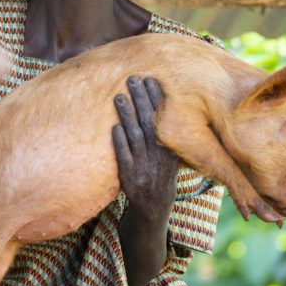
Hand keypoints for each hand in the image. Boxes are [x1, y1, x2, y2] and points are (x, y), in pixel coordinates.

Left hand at [112, 76, 178, 217]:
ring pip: (135, 136)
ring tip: (119, 96)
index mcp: (171, 148)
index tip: (150, 79)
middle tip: (132, 79)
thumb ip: (164, 135)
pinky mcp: (128, 176)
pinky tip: (114, 126)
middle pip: (148, 122)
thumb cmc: (160, 174)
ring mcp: (143, 166)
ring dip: (127, 115)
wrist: (153, 207)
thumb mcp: (170, 156)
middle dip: (141, 99)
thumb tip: (157, 103)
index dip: (157, 98)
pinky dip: (120, 142)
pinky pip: (123, 157)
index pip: (164, 118)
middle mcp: (158, 155)